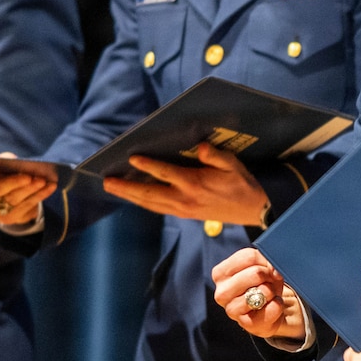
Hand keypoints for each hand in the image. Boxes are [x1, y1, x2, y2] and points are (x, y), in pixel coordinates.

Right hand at [0, 156, 55, 226]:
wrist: (11, 197)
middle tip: (28, 176)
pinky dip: (39, 196)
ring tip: (42, 180)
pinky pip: (26, 207)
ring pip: (12, 200)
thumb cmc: (6, 175)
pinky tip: (49, 187)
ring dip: (29, 189)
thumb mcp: (5, 166)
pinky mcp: (9, 219)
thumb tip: (14, 161)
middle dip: (12, 182)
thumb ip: (6, 161)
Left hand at [102, 142, 268, 225]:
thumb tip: (199, 147)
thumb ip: (215, 155)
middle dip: (127, 187)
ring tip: (113, 189)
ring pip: (150, 204)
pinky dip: (143, 202)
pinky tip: (134, 197)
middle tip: (107, 181)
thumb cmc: (241, 183)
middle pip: (149, 193)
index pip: (166, 173)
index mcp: (195, 184)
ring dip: (130, 196)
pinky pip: (158, 208)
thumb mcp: (233, 165)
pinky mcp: (185, 214)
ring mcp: (183, 209)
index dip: (148, 165)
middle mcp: (185, 199)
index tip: (132, 157)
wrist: (253, 210)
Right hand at [211, 247, 306, 341]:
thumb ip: (266, 260)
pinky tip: (270, 306)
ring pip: (264, 291)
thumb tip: (274, 270)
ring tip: (268, 295)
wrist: (267, 309)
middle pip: (256, 273)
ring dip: (273, 291)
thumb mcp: (262, 266)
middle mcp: (221, 293)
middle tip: (268, 282)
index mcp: (220, 273)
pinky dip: (278, 305)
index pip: (248, 256)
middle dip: (269, 276)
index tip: (266, 267)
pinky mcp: (247, 324)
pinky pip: (273, 308)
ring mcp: (232, 311)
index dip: (264, 260)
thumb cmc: (262, 283)